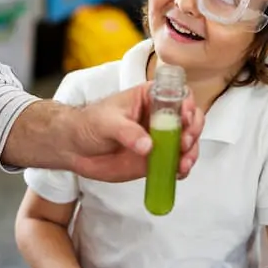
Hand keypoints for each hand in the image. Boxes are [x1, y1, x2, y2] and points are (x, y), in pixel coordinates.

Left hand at [70, 83, 204, 182]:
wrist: (74, 148)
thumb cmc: (88, 124)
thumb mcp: (106, 122)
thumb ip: (127, 132)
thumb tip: (148, 146)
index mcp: (150, 97)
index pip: (177, 95)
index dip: (187, 105)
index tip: (185, 118)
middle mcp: (160, 116)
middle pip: (190, 119)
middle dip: (193, 131)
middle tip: (184, 143)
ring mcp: (160, 138)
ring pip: (187, 142)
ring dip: (191, 152)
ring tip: (183, 164)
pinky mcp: (156, 158)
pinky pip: (176, 162)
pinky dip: (181, 168)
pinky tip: (178, 173)